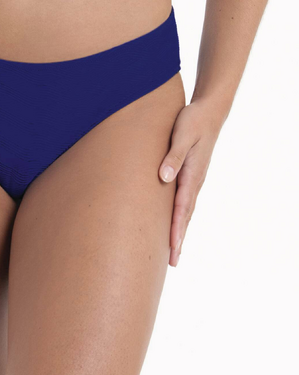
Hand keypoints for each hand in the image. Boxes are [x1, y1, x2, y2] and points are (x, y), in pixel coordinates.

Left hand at [158, 98, 225, 266]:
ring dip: (179, 232)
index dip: (176, 229)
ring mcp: (194, 180)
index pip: (182, 208)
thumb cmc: (192, 120)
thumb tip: (164, 176)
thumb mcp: (181, 134)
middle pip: (185, 216)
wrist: (209, 112)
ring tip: (173, 253)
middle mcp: (194, 181)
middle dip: (179, 240)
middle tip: (173, 263)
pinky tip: (174, 225)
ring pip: (186, 212)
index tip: (172, 247)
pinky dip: (180, 218)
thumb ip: (173, 155)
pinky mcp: (190, 176)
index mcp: (192, 174)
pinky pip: (184, 202)